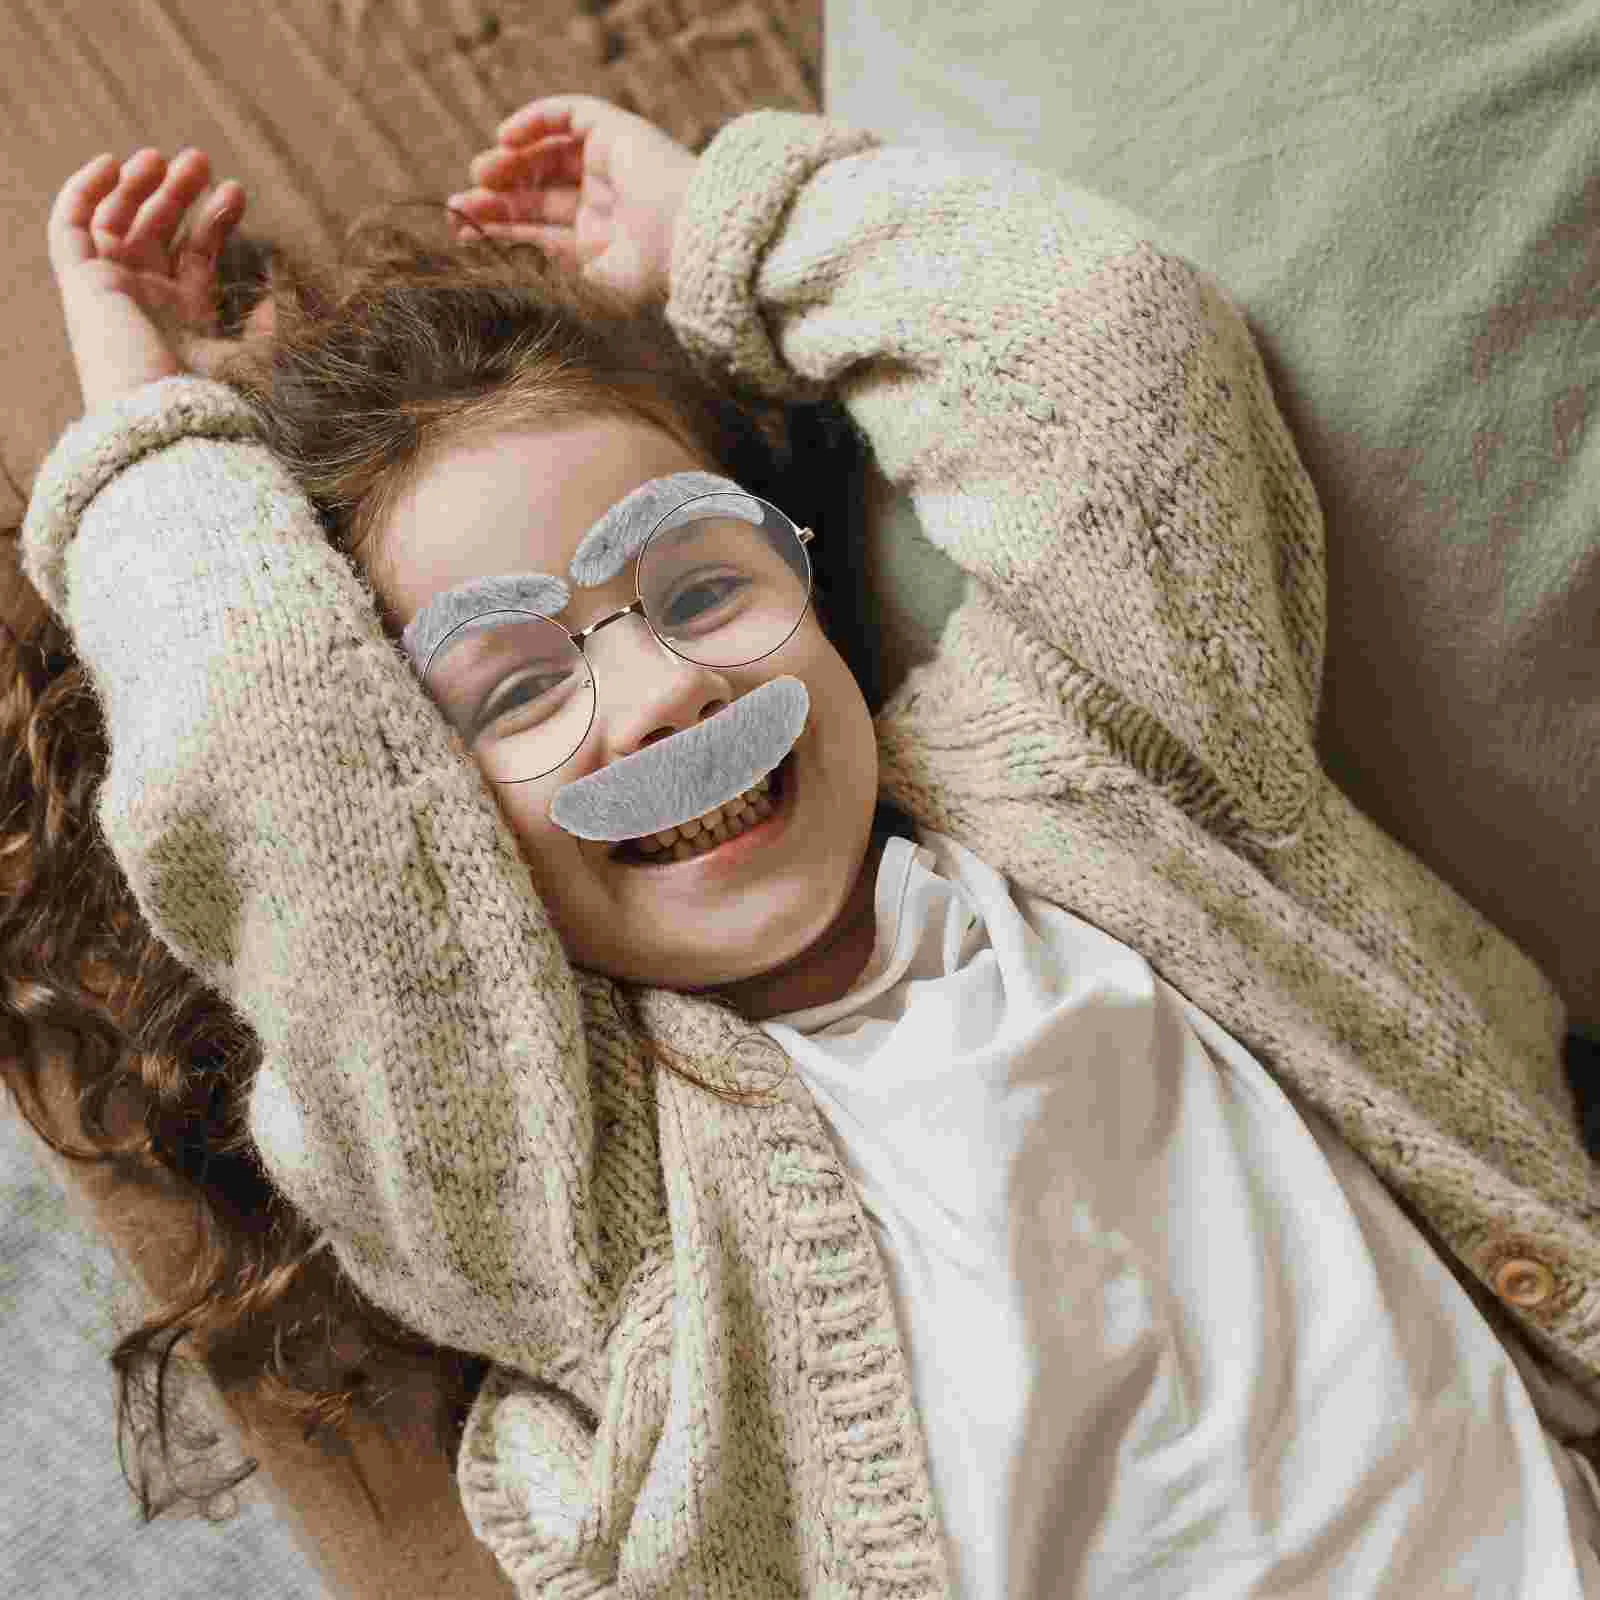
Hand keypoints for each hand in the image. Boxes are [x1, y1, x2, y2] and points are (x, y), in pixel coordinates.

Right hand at [46, 147, 246, 412]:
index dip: (214, 220)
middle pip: (155, 231)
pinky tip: (112, 164)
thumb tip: (281, 292)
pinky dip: (84, 192)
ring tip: (167, 157)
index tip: (237, 191)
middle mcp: (145, 302)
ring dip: (140, 185)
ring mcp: (111, 291)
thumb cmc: (213, 401)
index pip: (195, 254)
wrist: (164, 419)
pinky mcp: (82, 283)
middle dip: (177, 192)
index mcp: (184, 319)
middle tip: (200, 159)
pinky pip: (69, 228)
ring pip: (118, 222)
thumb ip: (268, 327)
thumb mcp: (254, 360)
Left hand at [449, 95, 697, 309]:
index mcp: (599, 241)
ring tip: (479, 174)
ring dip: (509, 161)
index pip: (539, 227)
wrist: (691, 244)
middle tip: (459, 204)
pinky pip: (567, 113)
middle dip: (495, 196)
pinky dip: (533, 119)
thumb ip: (550, 263)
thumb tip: (507, 249)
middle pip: (536, 190)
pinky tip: (505, 139)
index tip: (460, 230)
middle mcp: (603, 201)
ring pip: (546, 152)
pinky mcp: (617, 131)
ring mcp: (610, 164)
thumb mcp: (590, 280)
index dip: (500, 226)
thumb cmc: (648, 275)